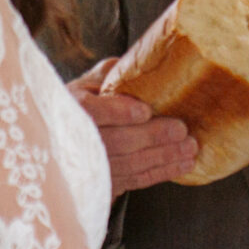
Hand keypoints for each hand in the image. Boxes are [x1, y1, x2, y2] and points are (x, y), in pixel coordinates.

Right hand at [69, 63, 196, 194]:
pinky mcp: (104, 184)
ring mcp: (92, 166)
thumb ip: (108, 74)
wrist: (59, 142)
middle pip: (118, 141)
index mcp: (72, 108)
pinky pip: (135, 180)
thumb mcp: (84, 84)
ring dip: (163, 158)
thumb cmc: (76, 106)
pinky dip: (161, 173)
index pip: (93, 111)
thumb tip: (136, 64)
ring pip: (130, 164)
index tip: (145, 110)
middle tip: (181, 129)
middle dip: (152, 136)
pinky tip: (182, 164)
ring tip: (189, 148)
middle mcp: (79, 140)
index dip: (119, 112)